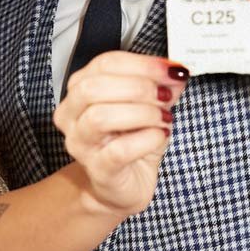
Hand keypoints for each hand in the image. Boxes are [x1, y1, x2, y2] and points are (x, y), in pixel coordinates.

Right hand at [54, 53, 188, 216]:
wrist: (124, 186)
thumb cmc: (131, 144)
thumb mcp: (150, 108)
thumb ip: (162, 87)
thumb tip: (176, 72)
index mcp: (81, 91)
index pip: (105, 64)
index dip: (142, 64)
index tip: (171, 70)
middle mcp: (73, 116)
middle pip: (94, 87)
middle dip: (138, 86)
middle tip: (165, 95)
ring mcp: (81, 144)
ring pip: (100, 117)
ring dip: (141, 113)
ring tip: (163, 119)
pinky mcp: (98, 170)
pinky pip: (118, 151)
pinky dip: (146, 139)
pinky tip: (159, 136)